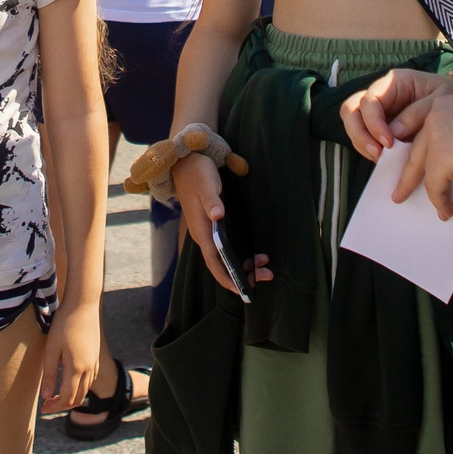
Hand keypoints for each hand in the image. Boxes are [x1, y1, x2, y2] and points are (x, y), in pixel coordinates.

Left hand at [38, 310, 100, 413]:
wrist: (84, 305)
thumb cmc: (64, 324)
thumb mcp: (51, 349)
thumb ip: (50, 374)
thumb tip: (46, 396)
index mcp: (77, 368)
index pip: (67, 399)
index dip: (55, 407)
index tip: (43, 408)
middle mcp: (89, 369)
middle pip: (78, 398)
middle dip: (62, 405)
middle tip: (47, 404)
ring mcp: (95, 363)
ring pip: (85, 390)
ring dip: (72, 397)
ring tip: (56, 395)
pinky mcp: (96, 357)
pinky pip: (90, 380)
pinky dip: (79, 388)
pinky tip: (69, 382)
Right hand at [173, 153, 272, 290]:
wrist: (185, 163)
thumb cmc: (197, 174)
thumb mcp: (206, 184)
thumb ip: (212, 201)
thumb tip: (218, 216)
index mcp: (201, 231)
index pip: (213, 261)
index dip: (227, 277)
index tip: (241, 290)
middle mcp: (204, 236)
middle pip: (222, 264)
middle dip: (242, 274)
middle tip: (267, 275)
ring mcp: (208, 232)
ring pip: (225, 257)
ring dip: (244, 265)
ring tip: (265, 266)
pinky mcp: (213, 227)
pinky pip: (226, 248)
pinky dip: (240, 254)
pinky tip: (254, 255)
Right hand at [339, 67, 452, 159]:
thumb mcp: (443, 98)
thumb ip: (418, 113)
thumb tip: (394, 133)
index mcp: (395, 82)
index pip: (370, 100)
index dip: (373, 123)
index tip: (389, 143)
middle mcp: (383, 95)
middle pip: (351, 110)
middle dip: (359, 134)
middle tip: (378, 154)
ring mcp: (381, 112)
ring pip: (354, 125)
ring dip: (363, 145)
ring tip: (383, 161)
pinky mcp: (384, 128)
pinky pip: (368, 139)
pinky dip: (372, 151)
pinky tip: (388, 162)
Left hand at [392, 92, 452, 221]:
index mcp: (442, 105)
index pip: (422, 133)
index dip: (415, 153)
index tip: (408, 168)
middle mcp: (434, 118)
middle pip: (415, 152)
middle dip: (406, 174)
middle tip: (399, 191)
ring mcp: (436, 138)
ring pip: (422, 170)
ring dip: (421, 191)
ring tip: (412, 203)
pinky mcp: (442, 159)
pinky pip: (435, 186)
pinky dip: (440, 201)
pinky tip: (446, 210)